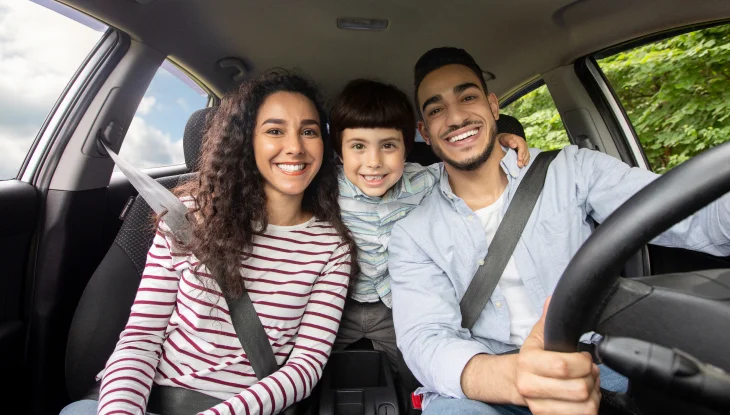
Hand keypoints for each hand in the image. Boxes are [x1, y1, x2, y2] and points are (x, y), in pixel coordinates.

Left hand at [497, 133, 529, 167]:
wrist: (506, 139)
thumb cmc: (505, 139)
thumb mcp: (505, 139)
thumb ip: (509, 141)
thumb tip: (514, 145)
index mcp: (519, 140)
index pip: (522, 148)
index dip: (521, 154)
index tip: (519, 160)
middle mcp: (523, 144)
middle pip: (525, 152)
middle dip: (523, 159)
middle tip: (520, 165)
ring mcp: (525, 147)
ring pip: (527, 154)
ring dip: (525, 160)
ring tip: (521, 166)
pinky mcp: (524, 151)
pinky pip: (527, 156)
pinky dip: (526, 160)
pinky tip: (524, 164)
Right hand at [516, 298, 600, 414]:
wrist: (519, 382)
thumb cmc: (534, 360)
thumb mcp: (538, 338)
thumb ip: (548, 319)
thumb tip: (552, 299)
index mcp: (527, 362)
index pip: (564, 366)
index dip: (583, 362)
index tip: (584, 357)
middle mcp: (529, 386)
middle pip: (580, 388)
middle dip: (591, 378)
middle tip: (588, 372)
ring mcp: (539, 406)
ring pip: (585, 406)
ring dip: (593, 395)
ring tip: (586, 385)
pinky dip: (589, 408)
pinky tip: (582, 399)